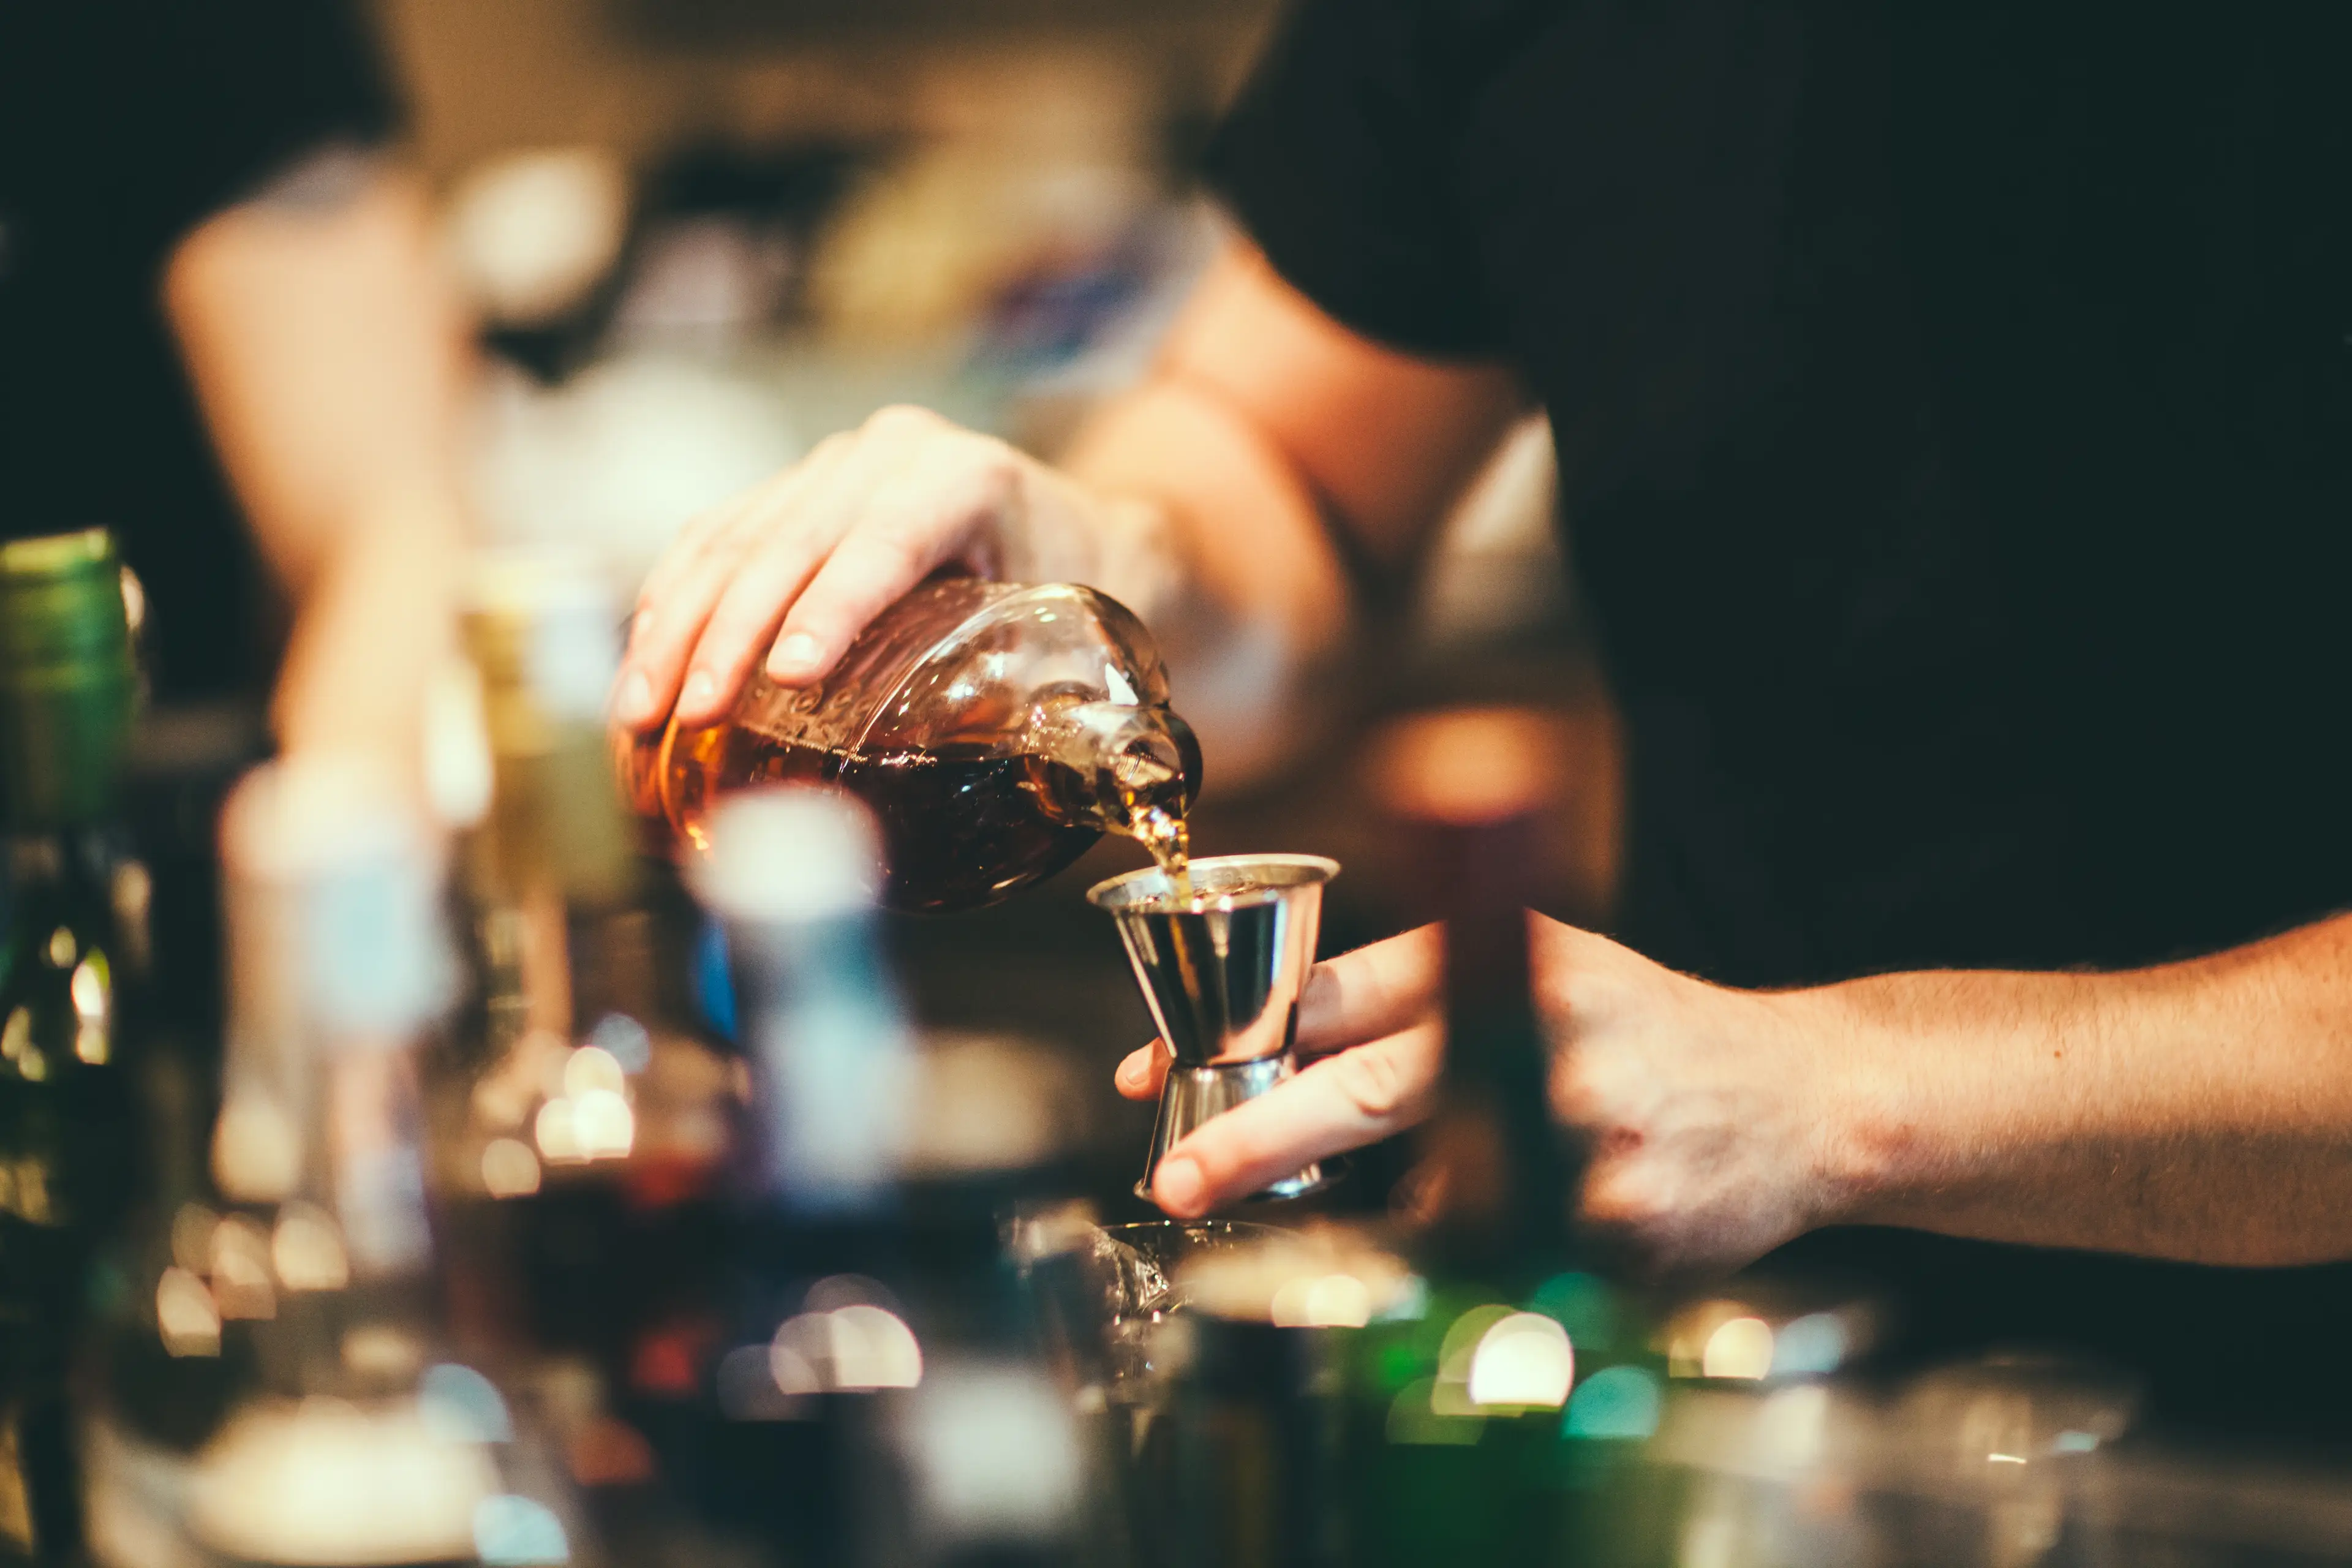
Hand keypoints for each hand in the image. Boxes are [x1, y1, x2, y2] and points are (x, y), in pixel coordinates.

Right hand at [612, 404, 1131, 731]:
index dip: (832, 608)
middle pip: (789, 540)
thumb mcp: (1082, 632)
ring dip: (676, 626)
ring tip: (640, 709)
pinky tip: (644, 665)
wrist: (1088, 531)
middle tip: (688, 716)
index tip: (789, 675)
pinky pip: (714, 539)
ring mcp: (835, 466)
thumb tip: (982, 789)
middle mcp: (891, 455)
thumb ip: (1036, 695)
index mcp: (969, 478)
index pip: (887, 541)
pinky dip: (671, 604)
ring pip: (733, 537)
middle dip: (727, 634)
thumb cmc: (1088, 587)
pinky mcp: (794, 489)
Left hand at [1114, 915, 1861, 1278]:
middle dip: (1258, 1139)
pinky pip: (1503, 1257)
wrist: (1804, 1099)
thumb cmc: (1642, 1029)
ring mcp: (1584, 1136)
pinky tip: (1553, 1212)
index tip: (1159, 1074)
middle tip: (1180, 1181)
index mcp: (1512, 956)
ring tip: (1498, 1176)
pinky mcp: (1620, 1225)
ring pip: (1427, 1201)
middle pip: (1367, 1089)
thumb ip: (1416, 994)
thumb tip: (1271, 1046)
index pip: (1346, 991)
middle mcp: (1544, 1033)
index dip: (1243, 1035)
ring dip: (1408, 1212)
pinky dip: (1495, 1248)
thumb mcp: (1538, 965)